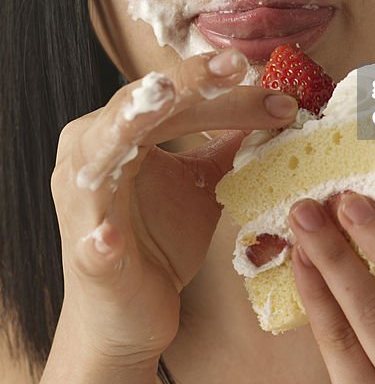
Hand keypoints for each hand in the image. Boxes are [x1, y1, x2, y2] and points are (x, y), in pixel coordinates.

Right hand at [51, 48, 296, 364]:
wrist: (129, 316)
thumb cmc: (160, 238)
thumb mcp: (203, 181)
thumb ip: (230, 142)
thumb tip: (281, 103)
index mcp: (118, 130)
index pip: (174, 96)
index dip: (223, 88)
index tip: (280, 93)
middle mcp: (92, 154)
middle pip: (142, 107)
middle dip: (189, 85)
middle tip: (232, 66)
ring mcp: (84, 205)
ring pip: (103, 152)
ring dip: (128, 124)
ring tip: (159, 99)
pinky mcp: (88, 258)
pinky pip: (91, 245)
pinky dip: (99, 240)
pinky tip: (109, 238)